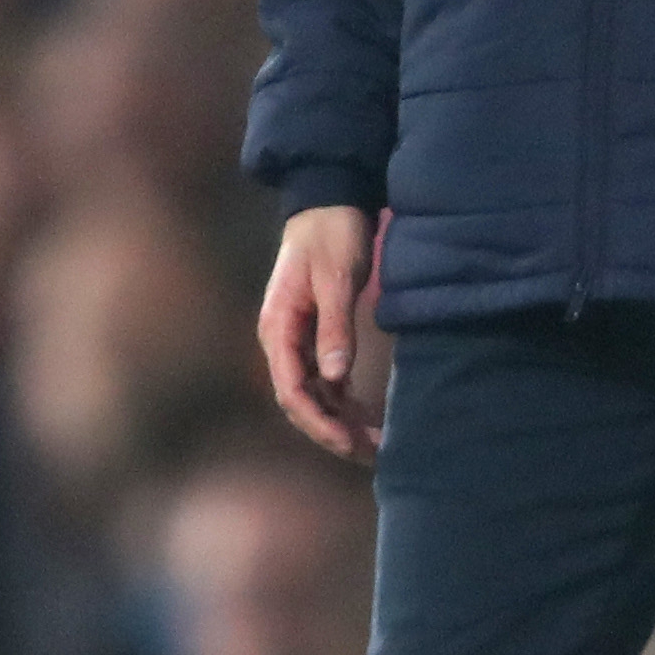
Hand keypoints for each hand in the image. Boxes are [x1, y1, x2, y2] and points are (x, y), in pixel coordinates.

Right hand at [258, 204, 384, 459]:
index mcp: (279, 328)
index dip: (320, 423)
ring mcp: (297, 340)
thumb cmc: (332, 236)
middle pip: (300, 402)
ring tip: (375, 443)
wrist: (329, 200)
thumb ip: (335, 328)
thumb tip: (335, 380)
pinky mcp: (314, 336)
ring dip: (340, 421)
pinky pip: (324, 381)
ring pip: (314, 395)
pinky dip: (343, 403)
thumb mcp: (337, 280)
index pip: (292, 390)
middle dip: (332, 432)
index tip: (350, 443)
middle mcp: (282, 341)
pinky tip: (368, 418)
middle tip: (371, 453)